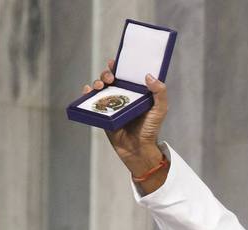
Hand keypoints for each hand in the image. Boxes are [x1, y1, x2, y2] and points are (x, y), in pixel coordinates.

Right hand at [81, 59, 169, 191]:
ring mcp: (111, 105)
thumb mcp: (160, 110)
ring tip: (100, 85)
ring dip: (97, 82)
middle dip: (107, 74)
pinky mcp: (103, 115)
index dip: (119, 66)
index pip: (125, 75)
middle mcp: (122, 96)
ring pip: (100, 88)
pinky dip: (88, 94)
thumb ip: (160, 92)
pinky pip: (92, 102)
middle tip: (111, 78)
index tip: (115, 62)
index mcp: (135, 92)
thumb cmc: (150, 130)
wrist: (138, 149)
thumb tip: (149, 76)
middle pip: (110, 79)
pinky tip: (88, 91)